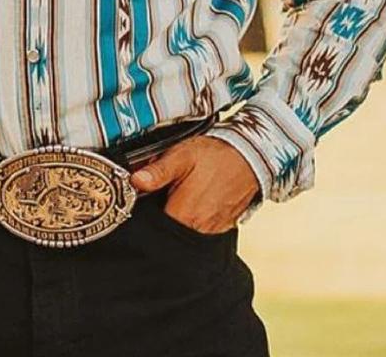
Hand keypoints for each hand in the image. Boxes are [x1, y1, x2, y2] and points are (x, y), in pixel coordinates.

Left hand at [130, 135, 259, 233]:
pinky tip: (192, 199)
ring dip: (177, 216)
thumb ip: (158, 171)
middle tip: (161, 193)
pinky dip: (192, 217)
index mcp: (184, 215)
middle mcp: (198, 229)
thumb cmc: (215, 155)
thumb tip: (135, 181)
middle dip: (160, 215)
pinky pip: (200, 228)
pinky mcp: (222, 227)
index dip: (144, 213)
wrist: (250, 156)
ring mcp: (212, 230)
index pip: (154, 227)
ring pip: (183, 231)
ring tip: (178, 194)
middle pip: (168, 231)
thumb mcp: (182, 156)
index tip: (141, 200)